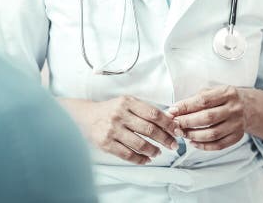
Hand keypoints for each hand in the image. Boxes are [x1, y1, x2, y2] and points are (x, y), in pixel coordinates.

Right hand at [60, 96, 178, 163]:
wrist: (85, 116)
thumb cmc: (111, 110)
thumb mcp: (127, 103)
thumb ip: (145, 110)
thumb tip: (170, 120)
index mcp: (127, 102)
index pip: (153, 113)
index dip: (168, 124)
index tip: (177, 131)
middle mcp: (120, 115)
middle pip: (149, 129)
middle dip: (165, 139)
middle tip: (172, 145)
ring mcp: (112, 130)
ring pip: (139, 144)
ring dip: (153, 150)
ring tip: (158, 152)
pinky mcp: (106, 143)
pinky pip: (127, 154)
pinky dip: (140, 159)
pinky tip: (146, 159)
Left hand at [168, 86, 246, 150]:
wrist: (248, 107)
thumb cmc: (223, 99)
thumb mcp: (212, 92)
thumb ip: (194, 100)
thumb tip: (174, 111)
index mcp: (227, 93)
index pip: (203, 100)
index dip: (186, 107)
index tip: (172, 111)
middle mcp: (234, 108)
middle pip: (208, 118)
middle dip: (188, 122)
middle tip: (175, 125)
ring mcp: (237, 124)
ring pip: (213, 134)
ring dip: (194, 136)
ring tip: (183, 134)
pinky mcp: (237, 137)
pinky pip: (218, 145)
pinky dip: (203, 146)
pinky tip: (193, 142)